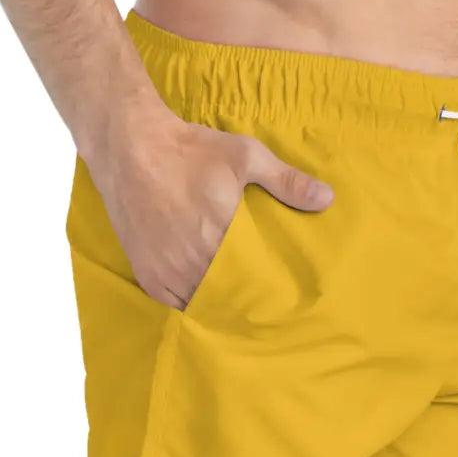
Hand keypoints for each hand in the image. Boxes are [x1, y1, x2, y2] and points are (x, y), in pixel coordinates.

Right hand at [85, 89, 332, 308]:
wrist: (129, 147)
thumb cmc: (191, 151)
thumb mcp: (245, 156)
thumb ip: (287, 181)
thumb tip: (328, 198)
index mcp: (222, 237)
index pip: (255, 284)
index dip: (269, 294)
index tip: (284, 299)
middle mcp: (193, 261)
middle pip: (229, 299)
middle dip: (247, 303)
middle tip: (266, 308)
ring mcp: (168, 271)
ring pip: (202, 305)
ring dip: (219, 306)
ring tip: (239, 309)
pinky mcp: (148, 274)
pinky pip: (175, 304)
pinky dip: (191, 305)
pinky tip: (207, 300)